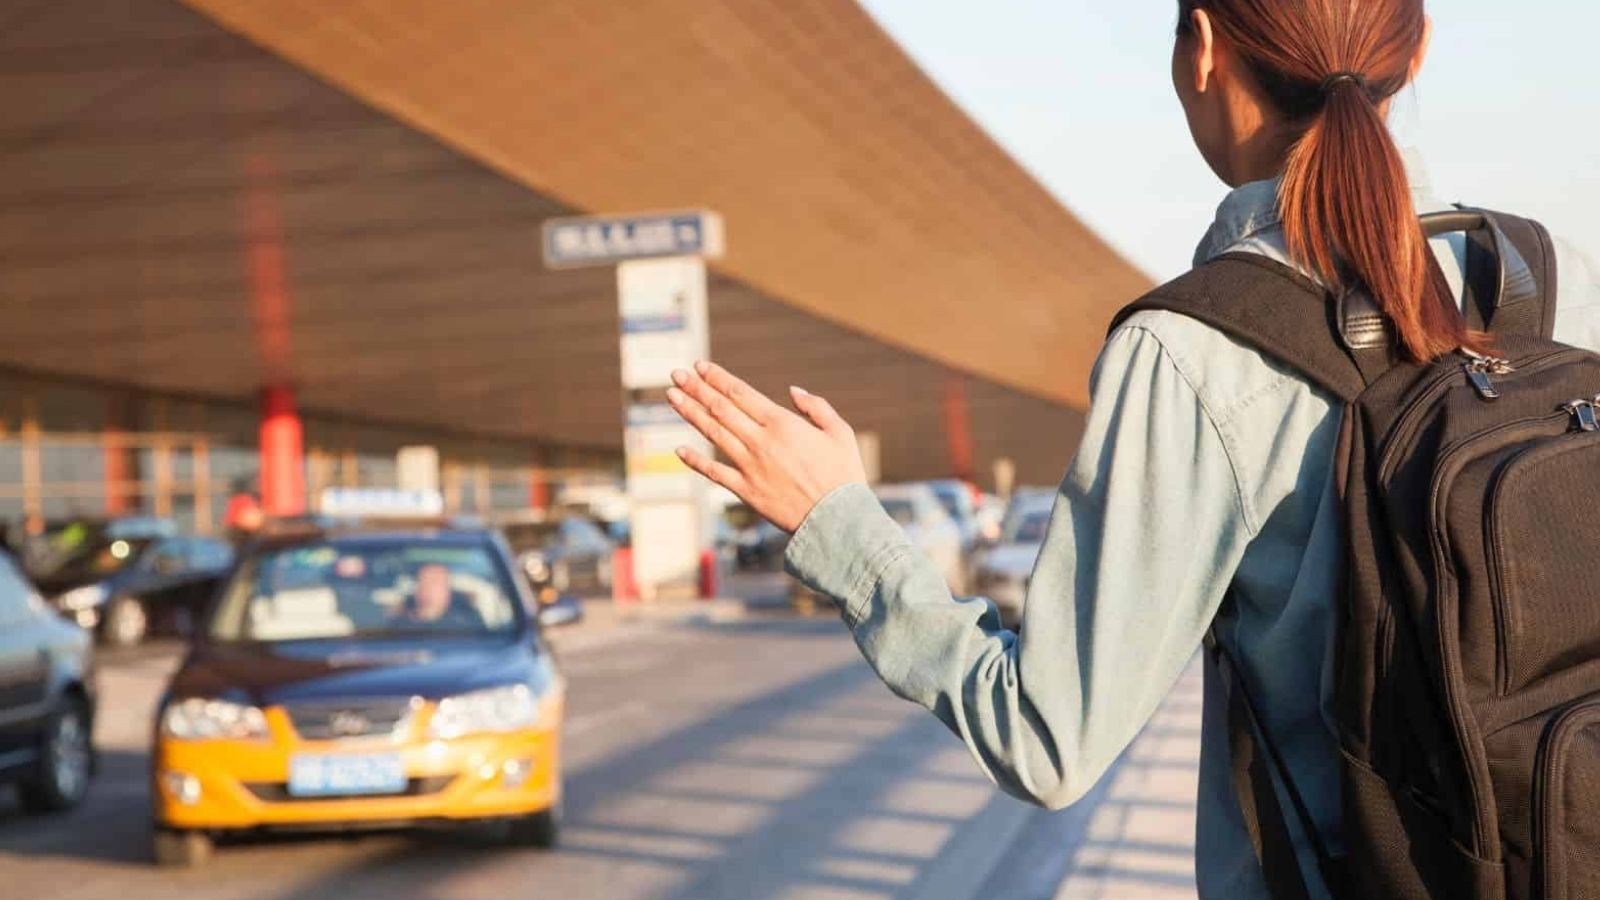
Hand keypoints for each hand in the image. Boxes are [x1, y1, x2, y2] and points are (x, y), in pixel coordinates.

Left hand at [666, 361, 866, 532]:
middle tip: (677, 373)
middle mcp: (761, 441)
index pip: (741, 393)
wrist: (838, 519)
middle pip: (721, 408)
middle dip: (696, 388)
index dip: (718, 377)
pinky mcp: (746, 491)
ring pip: (713, 434)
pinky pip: (715, 473)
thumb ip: (816, 407)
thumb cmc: (844, 475)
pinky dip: (696, 461)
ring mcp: (750, 466)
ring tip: (672, 396)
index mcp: (783, 423)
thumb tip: (792, 391)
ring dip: (690, 413)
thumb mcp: (840, 432)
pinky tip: (679, 449)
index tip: (700, 366)